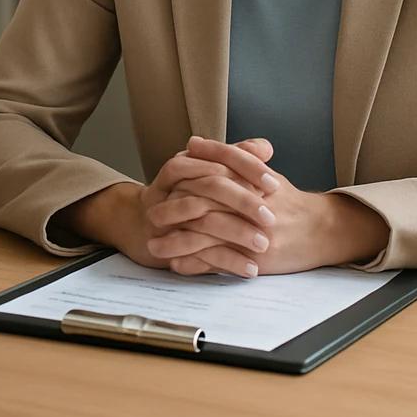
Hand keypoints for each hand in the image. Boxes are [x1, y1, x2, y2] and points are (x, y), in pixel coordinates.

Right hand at [61, 143, 279, 272]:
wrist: (143, 225)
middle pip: (210, 185)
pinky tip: (249, 268)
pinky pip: (197, 252)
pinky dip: (224, 260)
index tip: (274, 183)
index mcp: (188, 161)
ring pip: (202, 219)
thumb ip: (237, 158)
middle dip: (243, 201)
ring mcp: (165, 212)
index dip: (247, 167)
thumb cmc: (187, 198)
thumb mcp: (210, 174)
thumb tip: (264, 148)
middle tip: (271, 217)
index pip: (220, 155)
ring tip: (263, 244)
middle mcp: (174, 183)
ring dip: (235, 232)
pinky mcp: (165, 242)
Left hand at [148, 137, 390, 275]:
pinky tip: (176, 264)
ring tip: (155, 244)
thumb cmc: (288, 201)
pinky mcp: (256, 260)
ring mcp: (254, 234)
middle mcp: (253, 206)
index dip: (190, 169)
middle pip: (204, 203)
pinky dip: (195, 265)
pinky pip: (218, 263)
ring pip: (207, 236)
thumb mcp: (263, 174)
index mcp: (254, 181)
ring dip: (177, 242)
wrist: (322, 232)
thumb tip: (193, 143)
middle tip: (151, 215)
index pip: (216, 168)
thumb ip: (230, 158)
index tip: (167, 172)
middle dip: (175, 209)